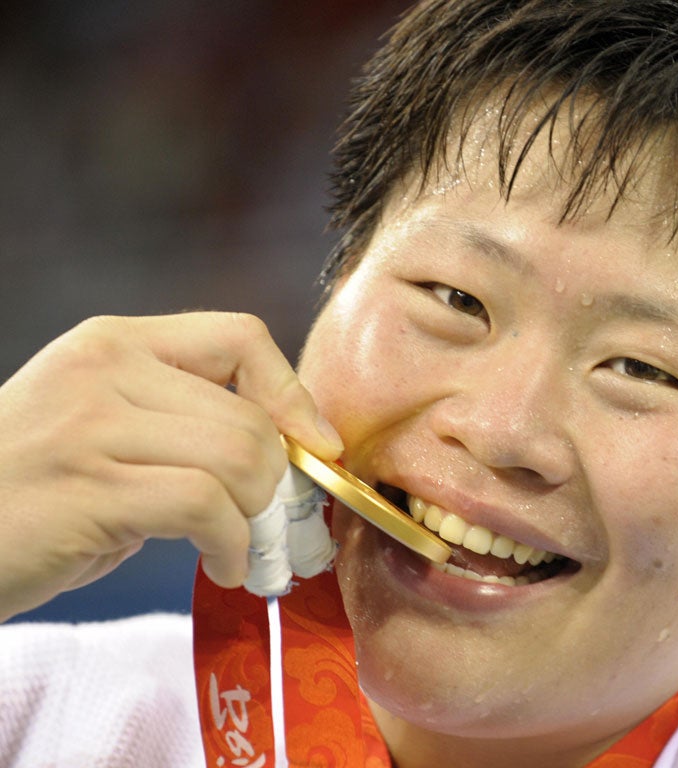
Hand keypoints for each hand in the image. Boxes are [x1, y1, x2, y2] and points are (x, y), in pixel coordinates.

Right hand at [0, 313, 342, 620]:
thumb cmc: (32, 495)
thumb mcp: (104, 431)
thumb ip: (183, 421)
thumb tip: (294, 445)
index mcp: (113, 344)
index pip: (241, 336)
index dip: (293, 393)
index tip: (313, 446)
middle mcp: (104, 370)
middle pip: (252, 417)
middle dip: (281, 484)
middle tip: (276, 526)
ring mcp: (91, 426)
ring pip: (240, 459)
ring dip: (259, 519)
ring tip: (242, 549)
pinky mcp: (87, 488)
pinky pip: (206, 507)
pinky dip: (232, 546)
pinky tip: (221, 566)